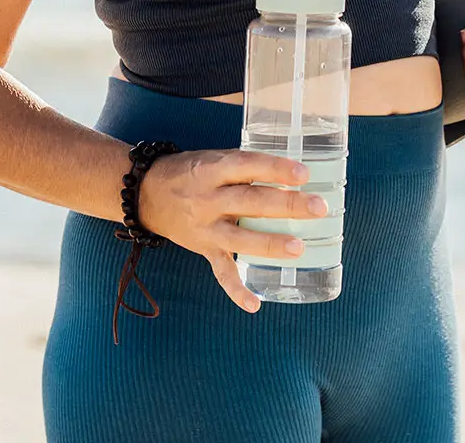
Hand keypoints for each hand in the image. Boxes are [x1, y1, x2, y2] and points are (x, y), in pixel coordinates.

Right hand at [136, 148, 330, 311]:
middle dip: (286, 206)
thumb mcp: (212, 159)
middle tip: (318, 208)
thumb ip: (245, 168)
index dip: (275, 169)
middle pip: (250, 202)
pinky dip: (236, 290)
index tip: (303, 174)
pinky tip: (255, 304)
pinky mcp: (204, 248)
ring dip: (270, 244)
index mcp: (212, 169)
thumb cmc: (190, 172)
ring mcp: (205, 227)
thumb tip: (292, 176)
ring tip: (299, 247)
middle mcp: (208, 199)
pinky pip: (221, 272)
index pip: (247, 166)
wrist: (145, 194)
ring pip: (240, 238)